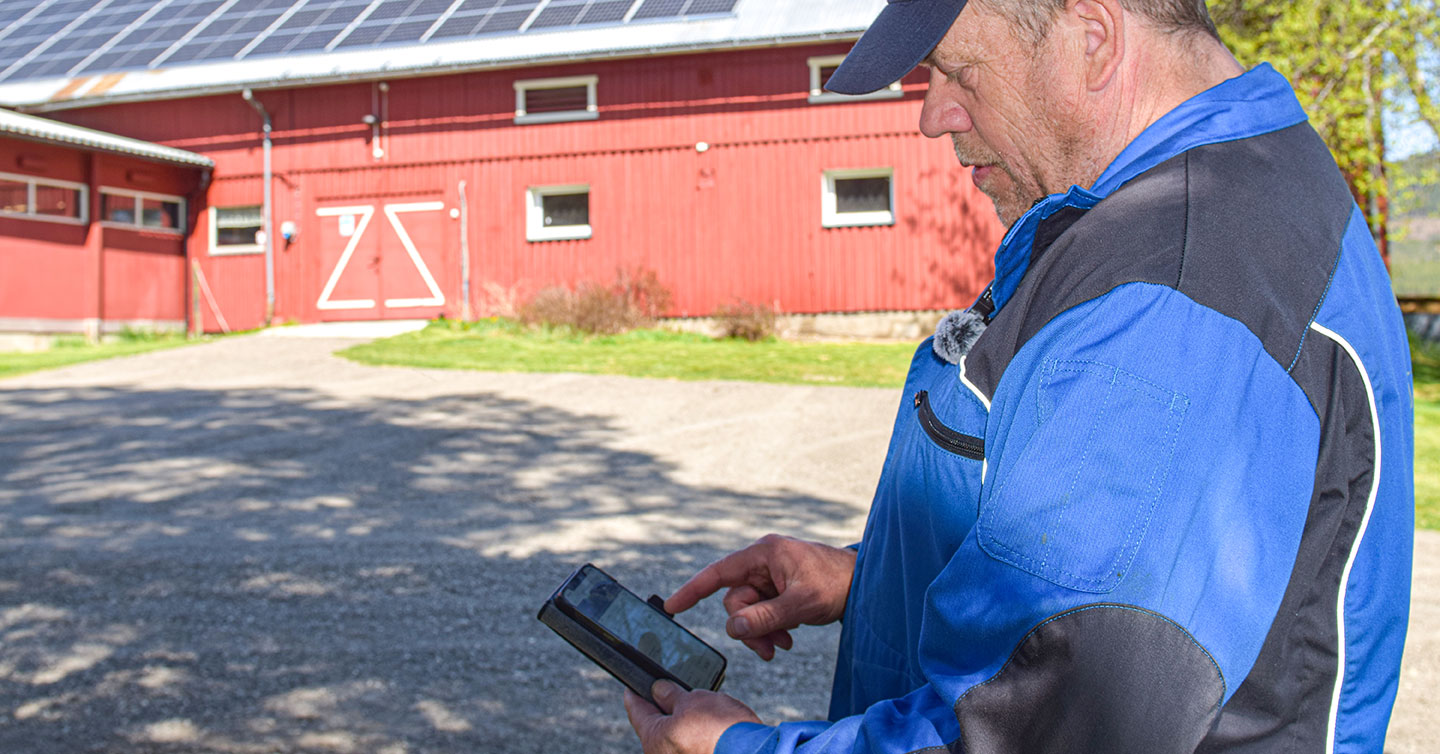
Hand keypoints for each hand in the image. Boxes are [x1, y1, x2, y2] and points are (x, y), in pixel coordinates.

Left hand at [625, 680, 760, 753]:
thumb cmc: (723, 731)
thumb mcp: (694, 700)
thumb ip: (671, 694)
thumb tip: (659, 689)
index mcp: (654, 739)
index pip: (637, 711)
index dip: (634, 693)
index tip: (631, 685)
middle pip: (656, 725)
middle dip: (663, 706)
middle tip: (669, 688)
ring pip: (674, 735)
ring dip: (683, 719)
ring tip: (697, 703)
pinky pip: (690, 744)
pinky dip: (695, 732)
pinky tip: (709, 721)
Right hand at [666, 534, 857, 659]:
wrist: (864, 584)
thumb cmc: (837, 583)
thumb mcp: (801, 605)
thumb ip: (765, 617)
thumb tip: (733, 629)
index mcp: (764, 555)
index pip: (718, 573)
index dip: (692, 590)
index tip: (670, 606)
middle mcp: (763, 563)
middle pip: (735, 601)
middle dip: (749, 627)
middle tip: (770, 648)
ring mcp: (770, 577)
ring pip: (748, 611)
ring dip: (761, 631)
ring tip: (783, 644)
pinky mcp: (778, 590)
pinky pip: (761, 613)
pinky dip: (770, 628)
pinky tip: (787, 638)